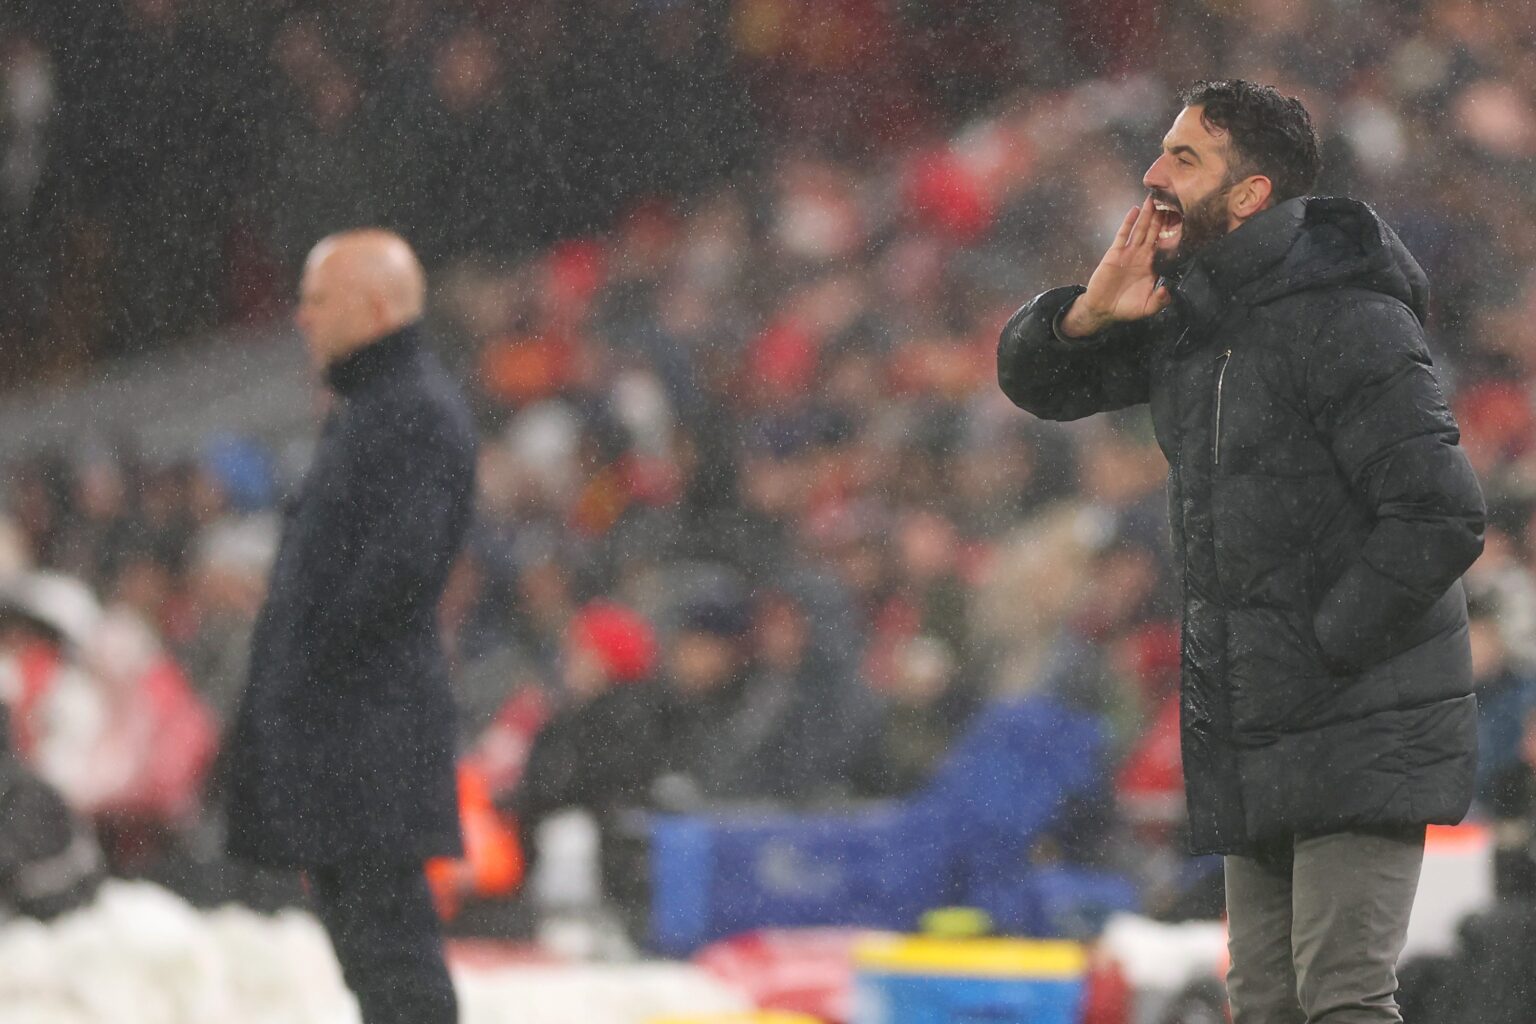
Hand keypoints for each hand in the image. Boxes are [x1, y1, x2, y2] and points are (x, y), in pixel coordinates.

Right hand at [1059, 196, 1172, 336]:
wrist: (1103, 309)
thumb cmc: (1126, 308)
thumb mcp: (1148, 307)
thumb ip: (1161, 300)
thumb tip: (1168, 290)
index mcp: (1152, 266)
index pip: (1165, 245)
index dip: (1172, 233)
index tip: (1182, 219)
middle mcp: (1142, 256)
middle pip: (1154, 232)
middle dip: (1161, 217)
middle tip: (1171, 199)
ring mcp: (1128, 253)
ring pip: (1140, 229)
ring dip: (1147, 215)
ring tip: (1154, 199)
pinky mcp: (1114, 252)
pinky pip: (1123, 234)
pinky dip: (1128, 222)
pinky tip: (1135, 210)